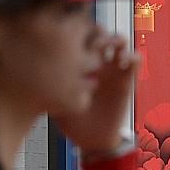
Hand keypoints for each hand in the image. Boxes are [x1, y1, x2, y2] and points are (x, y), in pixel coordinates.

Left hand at [55, 30, 140, 156]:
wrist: (93, 139)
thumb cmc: (71, 120)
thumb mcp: (54, 99)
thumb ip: (48, 82)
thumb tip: (33, 64)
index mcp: (78, 64)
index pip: (80, 35)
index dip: (78, 30)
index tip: (72, 37)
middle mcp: (96, 62)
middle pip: (99, 32)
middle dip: (98, 31)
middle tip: (93, 41)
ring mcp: (112, 70)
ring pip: (119, 41)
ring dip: (116, 39)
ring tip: (111, 48)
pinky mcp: (127, 80)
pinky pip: (135, 61)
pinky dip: (133, 56)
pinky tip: (124, 61)